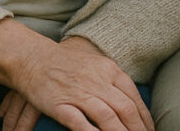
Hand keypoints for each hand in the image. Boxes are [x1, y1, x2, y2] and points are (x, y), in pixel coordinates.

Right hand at [0, 22, 152, 130]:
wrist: (34, 57)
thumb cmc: (66, 63)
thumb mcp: (96, 65)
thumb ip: (113, 80)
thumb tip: (132, 101)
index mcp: (108, 70)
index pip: (134, 97)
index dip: (145, 117)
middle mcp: (97, 81)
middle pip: (125, 109)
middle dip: (137, 130)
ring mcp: (79, 93)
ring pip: (108, 117)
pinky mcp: (61, 104)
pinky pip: (80, 122)